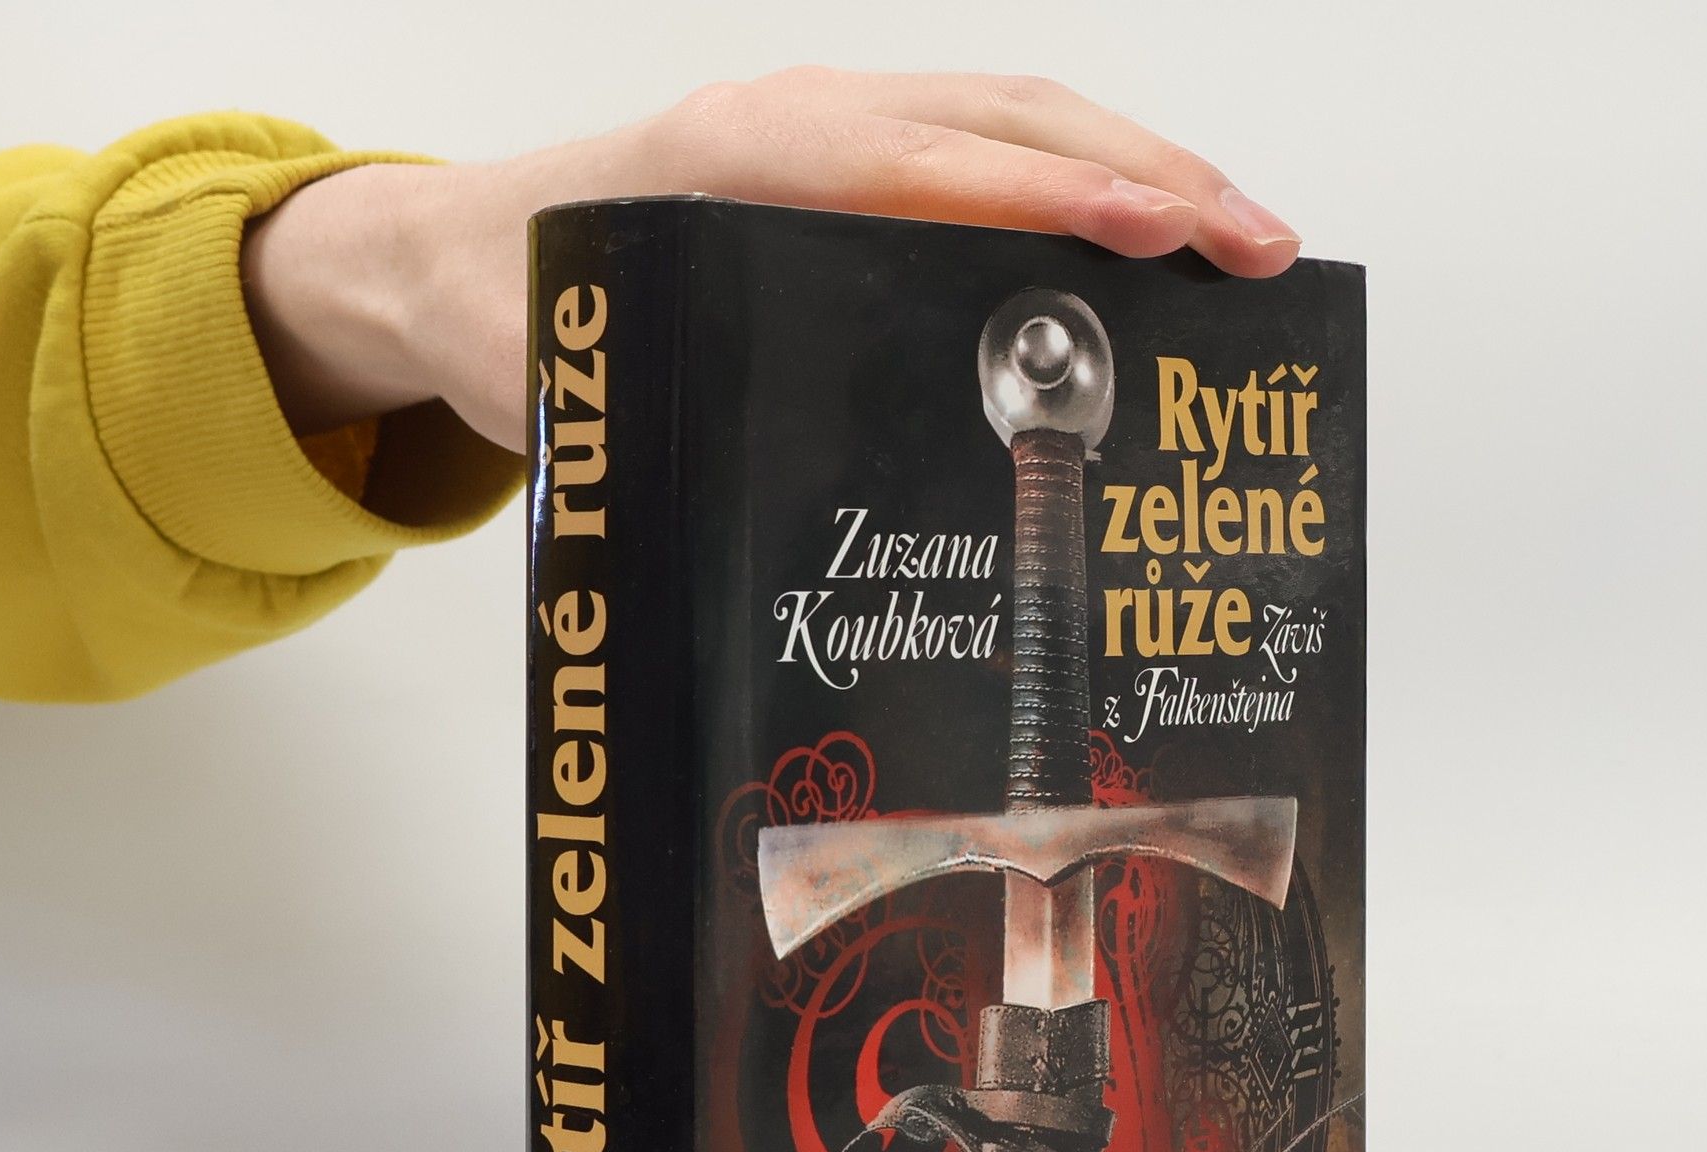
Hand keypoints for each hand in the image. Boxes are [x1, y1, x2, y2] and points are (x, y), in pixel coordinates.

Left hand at [243, 68, 1301, 454]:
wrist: (447, 256)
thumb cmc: (504, 298)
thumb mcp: (545, 351)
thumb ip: (626, 389)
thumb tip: (715, 471)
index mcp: (741, 160)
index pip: (930, 165)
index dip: (1049, 198)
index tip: (1153, 232)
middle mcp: (805, 129)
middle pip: (1010, 125)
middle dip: (1149, 177)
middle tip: (1259, 248)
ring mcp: (836, 141)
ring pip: (1018, 130)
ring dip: (1139, 172)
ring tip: (1239, 244)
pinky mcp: (853, 176)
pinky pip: (989, 159)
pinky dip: (1081, 187)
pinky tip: (1144, 247)